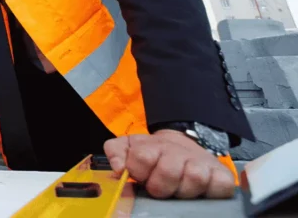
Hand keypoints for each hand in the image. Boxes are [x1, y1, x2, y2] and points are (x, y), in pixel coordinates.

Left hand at [104, 130, 234, 198]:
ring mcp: (202, 163)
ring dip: (184, 190)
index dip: (139, 171)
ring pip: (194, 179)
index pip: (142, 157)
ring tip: (179, 188)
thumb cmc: (155, 154)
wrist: (184, 146)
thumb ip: (116, 152)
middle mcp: (179, 152)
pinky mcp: (222, 175)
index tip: (141, 175)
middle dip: (160, 186)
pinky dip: (212, 192)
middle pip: (168, 172)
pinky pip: (220, 187)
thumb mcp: (130, 147)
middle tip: (160, 186)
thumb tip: (117, 167)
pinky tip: (201, 191)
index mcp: (153, 146)